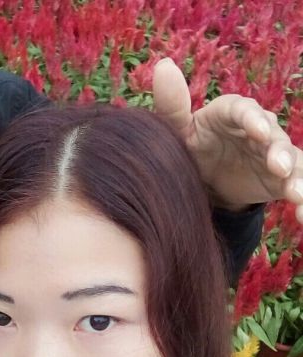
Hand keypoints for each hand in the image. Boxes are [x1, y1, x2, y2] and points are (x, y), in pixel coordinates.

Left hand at [153, 58, 302, 222]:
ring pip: (292, 161)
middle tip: (279, 167)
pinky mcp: (280, 178)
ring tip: (298, 194)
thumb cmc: (189, 145)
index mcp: (231, 113)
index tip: (257, 131)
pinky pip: (297, 185)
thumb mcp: (176, 130)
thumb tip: (162, 66)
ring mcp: (272, 153)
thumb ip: (171, 105)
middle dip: (279, 151)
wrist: (200, 177)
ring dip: (298, 176)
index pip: (243, 110)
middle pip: (273, 136)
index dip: (252, 118)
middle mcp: (257, 129)